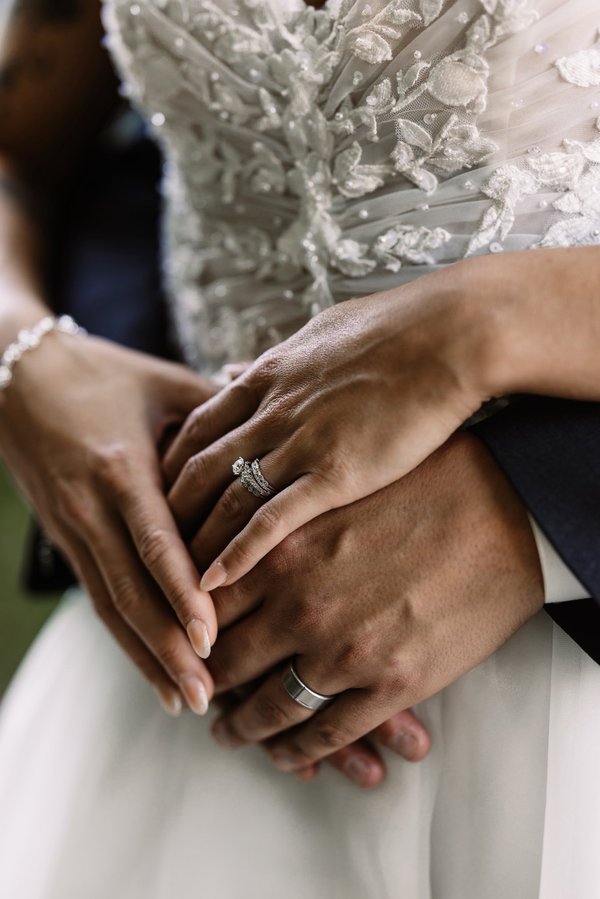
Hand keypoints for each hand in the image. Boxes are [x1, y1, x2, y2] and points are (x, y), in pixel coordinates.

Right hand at [0, 332, 218, 714]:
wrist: (17, 376)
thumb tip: (278, 433)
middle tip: (207, 694)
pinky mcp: (68, 541)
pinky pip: (100, 598)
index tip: (211, 638)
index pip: (153, 541)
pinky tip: (152, 668)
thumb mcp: (164, 384)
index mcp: (119, 467)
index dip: (180, 592)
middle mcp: (90, 508)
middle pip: (130, 591)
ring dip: (146, 657)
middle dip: (166, 647)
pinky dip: (126, 638)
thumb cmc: (103, 375)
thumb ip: (218, 413)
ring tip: (185, 700)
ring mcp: (73, 530)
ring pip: (111, 606)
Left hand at [164, 261, 497, 589]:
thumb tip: (240, 368)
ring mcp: (300, 443)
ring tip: (176, 578)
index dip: (173, 468)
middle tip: (157, 549)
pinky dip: (236, 553)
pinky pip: (270, 520)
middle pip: (198, 469)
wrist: (448, 335)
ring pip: (225, 499)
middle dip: (171, 512)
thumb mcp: (319, 334)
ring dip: (196, 542)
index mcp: (267, 377)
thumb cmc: (397, 331)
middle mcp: (271, 411)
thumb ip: (276, 361)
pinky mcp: (334, 473)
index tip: (163, 499)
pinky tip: (214, 583)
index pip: (196, 429)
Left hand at [199, 433, 542, 770]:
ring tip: (230, 734)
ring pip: (270, 710)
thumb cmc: (418, 486)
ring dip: (243, 730)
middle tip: (195, 696)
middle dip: (205, 685)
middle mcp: (301, 606)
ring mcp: (344, 651)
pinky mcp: (391, 685)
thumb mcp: (330, 491)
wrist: (501, 510)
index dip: (185, 632)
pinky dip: (300, 753)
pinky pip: (327, 735)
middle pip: (226, 662)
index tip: (181, 644)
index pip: (203, 607)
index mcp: (280, 552)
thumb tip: (226, 548)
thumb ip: (273, 524)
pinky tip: (290, 756)